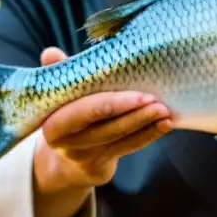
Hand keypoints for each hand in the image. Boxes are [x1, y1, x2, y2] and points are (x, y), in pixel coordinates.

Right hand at [34, 47, 172, 193]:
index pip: (84, 113)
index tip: (140, 95)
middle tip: (158, 102)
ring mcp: (86, 155)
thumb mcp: (60, 93)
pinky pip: (129, 148)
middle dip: (135, 115)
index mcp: (54, 123)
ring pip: (121, 139)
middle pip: (106, 129)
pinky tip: (166, 124)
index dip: (112, 104)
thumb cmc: (67, 109)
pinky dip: (149, 135)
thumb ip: (60, 73)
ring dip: (146, 125)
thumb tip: (50, 53)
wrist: (65, 155)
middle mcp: (68, 143)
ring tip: (166, 111)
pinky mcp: (103, 163)